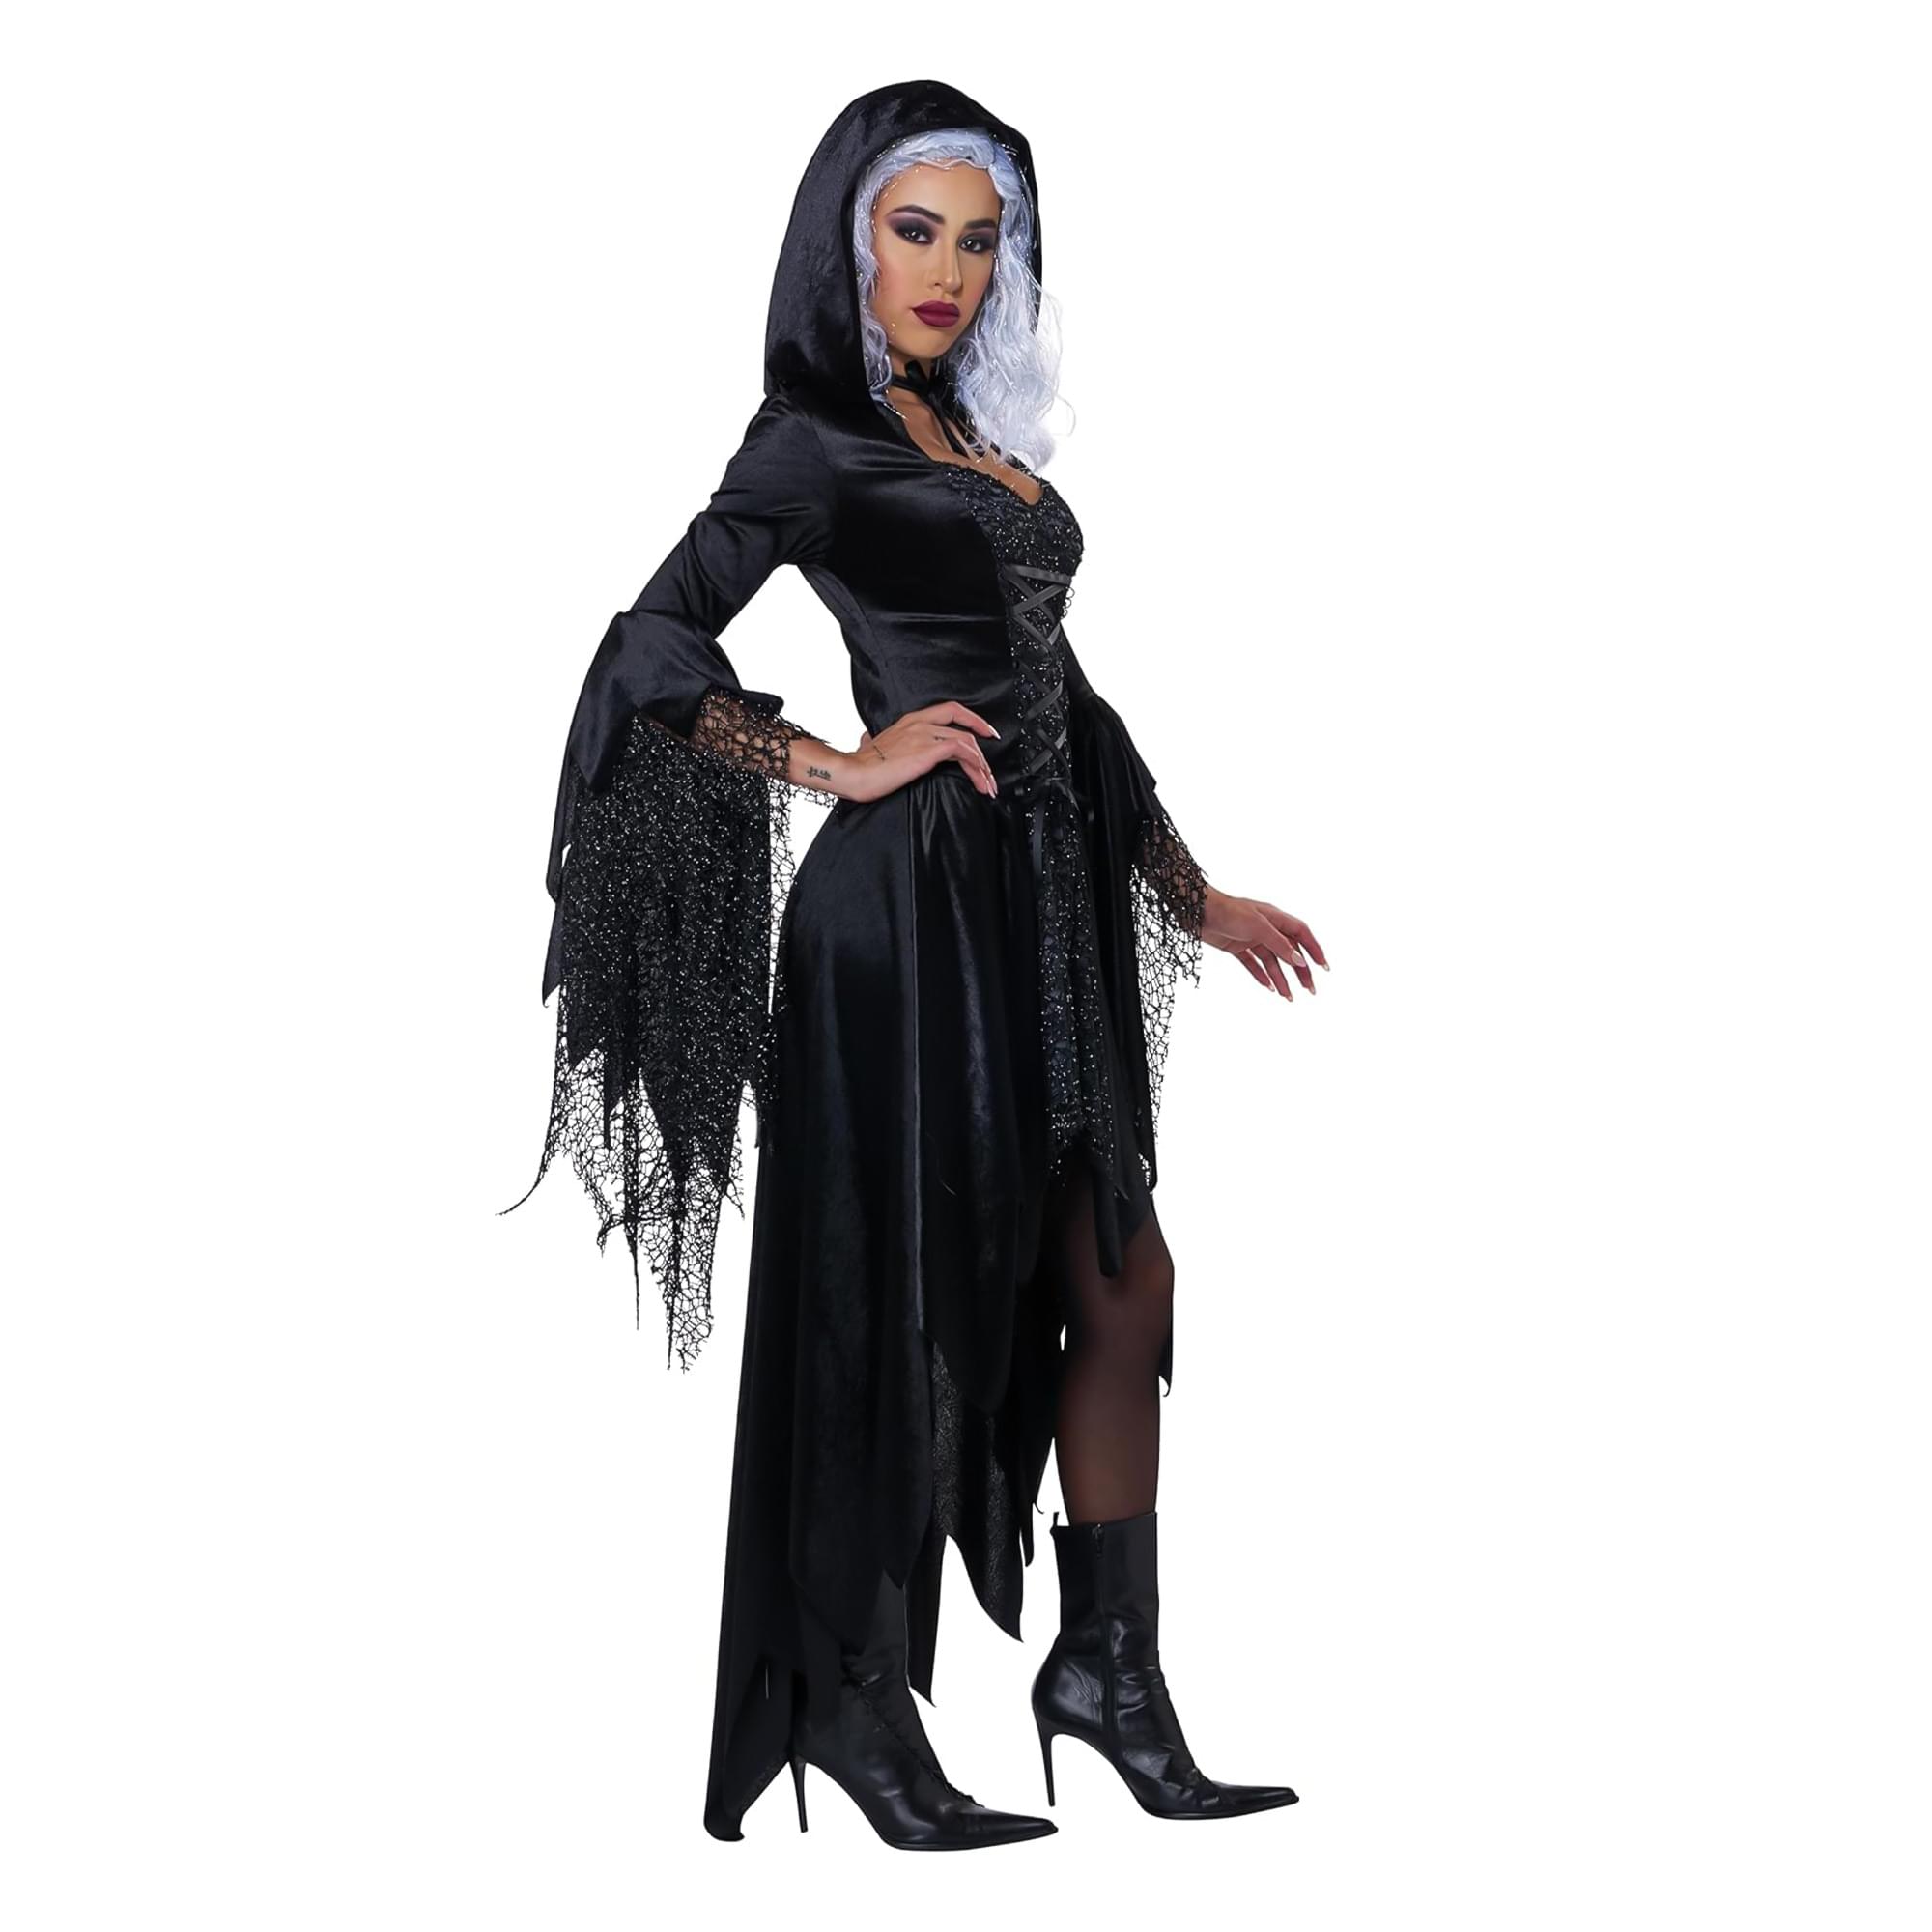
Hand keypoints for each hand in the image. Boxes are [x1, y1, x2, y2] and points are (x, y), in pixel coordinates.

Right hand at [836, 701, 1000, 802]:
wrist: (852, 773)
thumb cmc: (860, 766)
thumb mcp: (868, 746)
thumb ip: (871, 740)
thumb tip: (865, 740)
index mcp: (910, 720)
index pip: (950, 709)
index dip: (972, 719)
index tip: (986, 732)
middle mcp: (919, 723)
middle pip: (963, 724)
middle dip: (984, 743)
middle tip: (992, 767)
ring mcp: (924, 735)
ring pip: (966, 741)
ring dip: (982, 765)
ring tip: (987, 785)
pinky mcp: (927, 751)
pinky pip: (961, 751)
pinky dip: (975, 765)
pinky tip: (978, 779)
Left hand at [1201, 889, 1327, 1000]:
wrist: (1196, 911)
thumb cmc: (1228, 912)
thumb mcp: (1258, 927)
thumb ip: (1279, 944)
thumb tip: (1300, 961)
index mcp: (1275, 917)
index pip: (1301, 933)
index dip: (1314, 948)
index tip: (1323, 966)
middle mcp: (1265, 927)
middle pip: (1289, 950)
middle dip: (1300, 970)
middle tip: (1310, 989)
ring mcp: (1250, 937)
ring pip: (1271, 961)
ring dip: (1281, 978)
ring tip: (1288, 996)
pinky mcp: (1235, 946)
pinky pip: (1253, 963)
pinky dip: (1261, 975)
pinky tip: (1268, 987)